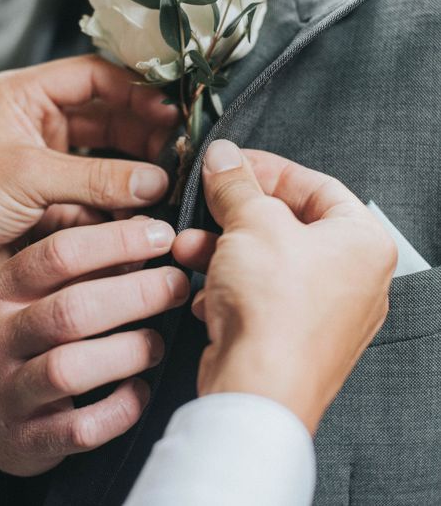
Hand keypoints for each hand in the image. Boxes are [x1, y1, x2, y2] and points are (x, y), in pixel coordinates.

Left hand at [0, 56, 178, 345]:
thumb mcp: (28, 176)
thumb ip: (96, 177)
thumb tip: (156, 182)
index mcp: (23, 96)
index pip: (92, 76)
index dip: (134, 89)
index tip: (171, 110)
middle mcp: (36, 124)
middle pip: (105, 116)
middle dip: (141, 131)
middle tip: (178, 148)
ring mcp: (44, 165)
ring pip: (103, 158)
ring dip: (132, 170)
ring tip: (166, 182)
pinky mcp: (49, 202)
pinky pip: (94, 196)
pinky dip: (116, 204)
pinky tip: (138, 213)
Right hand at [0, 218, 189, 492]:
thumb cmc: (11, 337)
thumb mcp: (21, 294)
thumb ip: (73, 268)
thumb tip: (144, 237)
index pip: (58, 255)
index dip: (116, 241)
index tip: (161, 236)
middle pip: (71, 310)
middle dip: (135, 294)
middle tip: (175, 286)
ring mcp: (8, 392)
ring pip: (70, 369)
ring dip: (128, 352)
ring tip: (156, 343)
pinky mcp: (26, 439)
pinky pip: (80, 429)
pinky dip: (120, 409)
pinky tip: (139, 390)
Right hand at [173, 140, 396, 433]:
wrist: (258, 390)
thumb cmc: (275, 309)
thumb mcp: (251, 224)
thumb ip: (236, 184)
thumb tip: (224, 157)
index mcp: (361, 242)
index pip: (316, 185)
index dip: (268, 169)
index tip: (232, 163)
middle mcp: (351, 278)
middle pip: (287, 223)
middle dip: (235, 214)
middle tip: (206, 200)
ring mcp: (322, 311)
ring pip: (266, 261)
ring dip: (220, 250)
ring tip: (187, 246)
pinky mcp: (290, 336)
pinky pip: (258, 295)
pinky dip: (226, 286)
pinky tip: (200, 291)